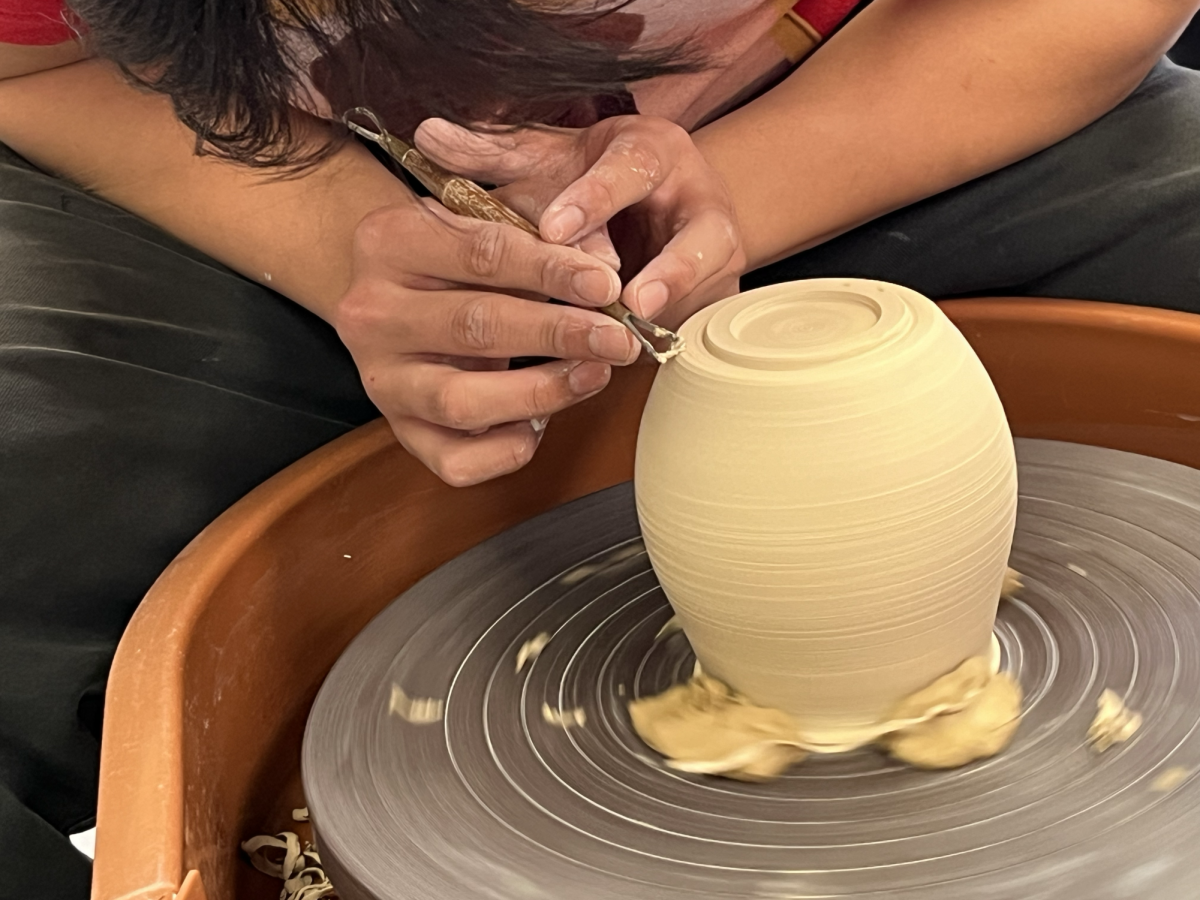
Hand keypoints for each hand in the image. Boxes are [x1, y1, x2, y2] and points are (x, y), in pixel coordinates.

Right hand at [334, 193, 638, 486]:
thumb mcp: (492, 214)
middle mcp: (373, 314)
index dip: (552, 272)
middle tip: (616, 339)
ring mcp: (382, 379)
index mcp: (390, 242)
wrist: (392, 291)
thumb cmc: (455, 252)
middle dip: (559, 335)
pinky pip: (456, 462)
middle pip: (474, 327)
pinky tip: (542, 422)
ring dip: (540, 393)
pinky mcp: (400, 430)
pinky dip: (507, 449)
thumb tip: (606, 267)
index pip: (482, 254)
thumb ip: (549, 230)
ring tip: (592, 374)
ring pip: (462, 401)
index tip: (606, 285)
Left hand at [414, 115, 745, 329]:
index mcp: (649, 150)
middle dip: (656, 268)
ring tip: (641, 324)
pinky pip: (702, 310)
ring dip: (675, 301)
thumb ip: (492, 154)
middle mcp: (695, 194)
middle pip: (691, 229)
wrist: (661, 203)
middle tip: (613, 298)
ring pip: (709, 271)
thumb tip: (426, 135)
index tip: (553, 229)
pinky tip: (642, 355)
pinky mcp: (718, 289)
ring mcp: (715, 245)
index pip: (630, 167)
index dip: (592, 199)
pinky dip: (672, 332)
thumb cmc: (591, 182)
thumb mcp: (544, 161)